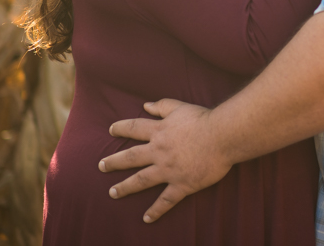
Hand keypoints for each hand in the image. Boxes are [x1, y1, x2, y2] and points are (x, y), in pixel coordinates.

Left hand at [99, 99, 230, 222]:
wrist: (223, 136)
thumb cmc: (204, 119)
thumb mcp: (181, 107)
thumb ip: (162, 106)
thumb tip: (145, 105)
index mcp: (159, 131)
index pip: (134, 128)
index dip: (121, 128)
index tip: (111, 130)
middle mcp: (159, 151)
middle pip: (131, 157)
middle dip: (114, 162)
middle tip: (101, 166)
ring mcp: (168, 170)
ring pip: (141, 180)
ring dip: (125, 187)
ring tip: (113, 193)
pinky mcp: (182, 184)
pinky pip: (166, 200)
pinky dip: (156, 210)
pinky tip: (146, 218)